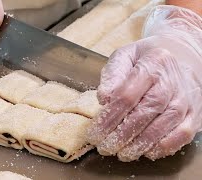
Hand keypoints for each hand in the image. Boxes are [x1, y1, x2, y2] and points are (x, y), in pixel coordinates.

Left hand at [88, 5, 201, 161]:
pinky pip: (181, 135)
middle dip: (120, 135)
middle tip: (104, 147)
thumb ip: (112, 74)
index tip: (94, 132)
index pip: (126, 96)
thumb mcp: (125, 56)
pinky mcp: (194, 113)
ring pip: (161, 128)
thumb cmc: (147, 58)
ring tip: (121, 153)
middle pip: (143, 114)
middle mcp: (172, 83)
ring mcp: (185, 100)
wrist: (183, 55)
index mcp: (152, 64)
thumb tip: (103, 98)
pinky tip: (146, 151)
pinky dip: (163, 147)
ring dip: (139, 145)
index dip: (108, 118)